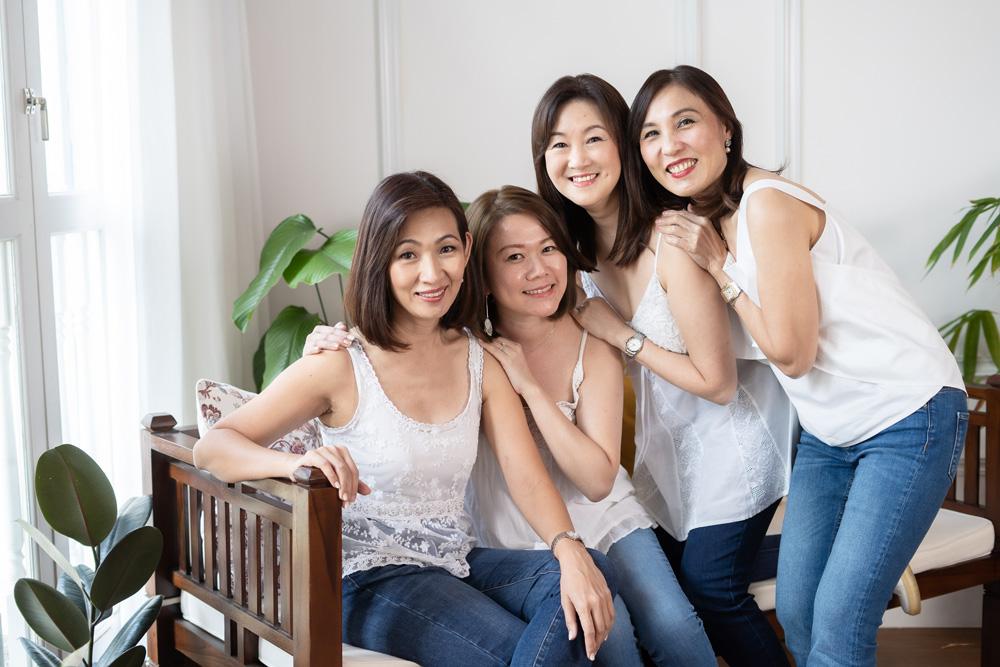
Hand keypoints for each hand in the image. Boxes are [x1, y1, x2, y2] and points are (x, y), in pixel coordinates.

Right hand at [290, 445, 371, 507]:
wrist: (297, 468)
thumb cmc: (318, 473)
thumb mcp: (336, 477)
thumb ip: (352, 483)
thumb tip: (368, 492)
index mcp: (343, 451)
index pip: (354, 470)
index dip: (355, 486)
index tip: (352, 500)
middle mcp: (334, 448)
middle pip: (348, 469)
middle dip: (349, 487)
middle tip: (346, 501)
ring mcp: (323, 450)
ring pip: (339, 467)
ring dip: (342, 484)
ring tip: (341, 497)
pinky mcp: (312, 454)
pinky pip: (325, 465)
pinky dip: (332, 476)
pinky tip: (334, 485)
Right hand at [302, 322, 352, 355]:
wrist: (312, 361)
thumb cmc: (324, 348)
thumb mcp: (331, 339)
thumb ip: (337, 332)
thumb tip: (343, 325)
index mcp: (319, 330)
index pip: (332, 330)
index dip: (342, 333)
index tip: (352, 338)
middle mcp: (312, 335)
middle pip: (327, 335)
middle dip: (339, 339)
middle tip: (348, 343)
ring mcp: (308, 343)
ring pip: (319, 342)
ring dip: (328, 344)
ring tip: (337, 346)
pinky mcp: (305, 352)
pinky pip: (309, 350)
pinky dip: (313, 349)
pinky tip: (318, 350)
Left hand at [482, 337, 538, 396]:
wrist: (528, 385)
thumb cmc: (521, 376)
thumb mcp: (516, 362)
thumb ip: (509, 356)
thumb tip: (498, 354)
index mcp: (518, 347)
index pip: (502, 339)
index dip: (492, 340)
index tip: (484, 340)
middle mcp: (515, 348)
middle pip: (498, 340)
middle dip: (489, 341)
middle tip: (479, 342)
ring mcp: (512, 353)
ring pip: (495, 343)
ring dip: (486, 342)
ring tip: (476, 341)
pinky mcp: (507, 360)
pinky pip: (493, 350)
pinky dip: (485, 345)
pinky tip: (479, 342)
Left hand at [554, 540, 614, 660]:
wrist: (577, 560)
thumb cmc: (568, 580)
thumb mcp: (564, 599)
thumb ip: (570, 619)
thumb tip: (573, 637)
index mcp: (583, 604)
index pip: (589, 630)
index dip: (590, 645)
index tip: (590, 654)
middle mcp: (595, 601)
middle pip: (600, 629)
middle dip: (598, 643)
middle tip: (594, 652)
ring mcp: (604, 597)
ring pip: (608, 622)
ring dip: (605, 635)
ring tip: (599, 643)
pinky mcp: (608, 592)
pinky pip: (612, 613)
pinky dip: (610, 624)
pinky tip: (606, 630)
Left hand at [572, 298, 631, 349]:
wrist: (615, 330)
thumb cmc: (614, 323)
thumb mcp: (607, 309)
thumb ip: (597, 307)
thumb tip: (590, 311)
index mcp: (597, 298)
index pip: (587, 301)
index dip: (588, 308)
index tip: (591, 314)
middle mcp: (590, 301)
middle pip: (581, 304)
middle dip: (583, 311)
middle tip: (589, 319)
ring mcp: (585, 309)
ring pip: (577, 309)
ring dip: (580, 314)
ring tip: (589, 322)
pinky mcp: (581, 317)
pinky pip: (573, 313)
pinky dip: (575, 316)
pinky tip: (582, 321)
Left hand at [655, 207, 727, 276]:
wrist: (719, 259)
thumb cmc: (713, 243)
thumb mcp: (708, 226)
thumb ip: (697, 216)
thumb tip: (689, 206)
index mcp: (703, 220)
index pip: (683, 213)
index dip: (671, 213)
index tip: (663, 214)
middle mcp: (698, 227)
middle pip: (677, 219)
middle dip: (665, 219)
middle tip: (657, 221)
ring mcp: (695, 237)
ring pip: (674, 229)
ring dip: (664, 228)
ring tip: (658, 228)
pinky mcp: (691, 247)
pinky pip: (675, 241)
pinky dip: (668, 239)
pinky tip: (665, 238)